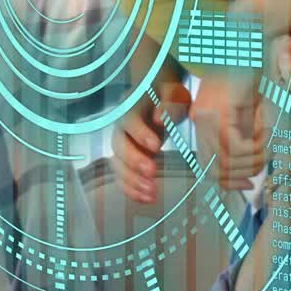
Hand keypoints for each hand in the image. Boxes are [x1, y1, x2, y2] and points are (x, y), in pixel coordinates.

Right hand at [111, 81, 189, 203]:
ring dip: (132, 181)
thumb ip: (168, 102)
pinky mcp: (127, 160)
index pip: (129, 120)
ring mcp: (122, 145)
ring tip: (152, 193)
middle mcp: (121, 127)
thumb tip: (159, 119)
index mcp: (132, 107)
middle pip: (119, 146)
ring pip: (118, 164)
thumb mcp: (173, 92)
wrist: (158, 94)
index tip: (156, 147)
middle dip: (134, 161)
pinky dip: (131, 189)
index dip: (140, 134)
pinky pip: (122, 177)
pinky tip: (147, 199)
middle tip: (152, 172)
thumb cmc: (167, 92)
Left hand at [190, 71, 269, 190]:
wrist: (251, 43)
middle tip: (263, 163)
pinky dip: (258, 146)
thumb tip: (247, 173)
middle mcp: (199, 119)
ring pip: (228, 159)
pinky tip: (268, 131)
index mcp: (202, 121)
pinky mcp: (220, 111)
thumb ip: (243, 137)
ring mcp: (207, 115)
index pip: (207, 166)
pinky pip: (239, 146)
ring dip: (255, 159)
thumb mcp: (246, 111)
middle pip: (216, 167)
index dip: (229, 181)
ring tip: (270, 143)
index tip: (249, 186)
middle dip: (244, 173)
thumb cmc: (253, 74)